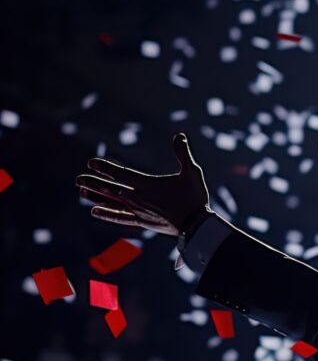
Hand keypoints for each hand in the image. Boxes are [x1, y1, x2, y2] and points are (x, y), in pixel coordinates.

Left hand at [77, 133, 210, 236]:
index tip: (91, 163)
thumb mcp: (192, 172)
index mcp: (146, 184)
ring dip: (95, 197)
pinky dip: (106, 214)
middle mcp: (137, 197)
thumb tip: (179, 135)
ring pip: (111, 202)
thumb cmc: (194, 197)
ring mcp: (138, 211)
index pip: (119, 173)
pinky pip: (119, 218)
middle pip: (110, 188)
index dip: (104, 168)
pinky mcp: (142, 222)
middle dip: (93, 182)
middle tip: (78, 179)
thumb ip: (183, 153)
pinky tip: (95, 211)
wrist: (196, 225)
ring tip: (81, 193)